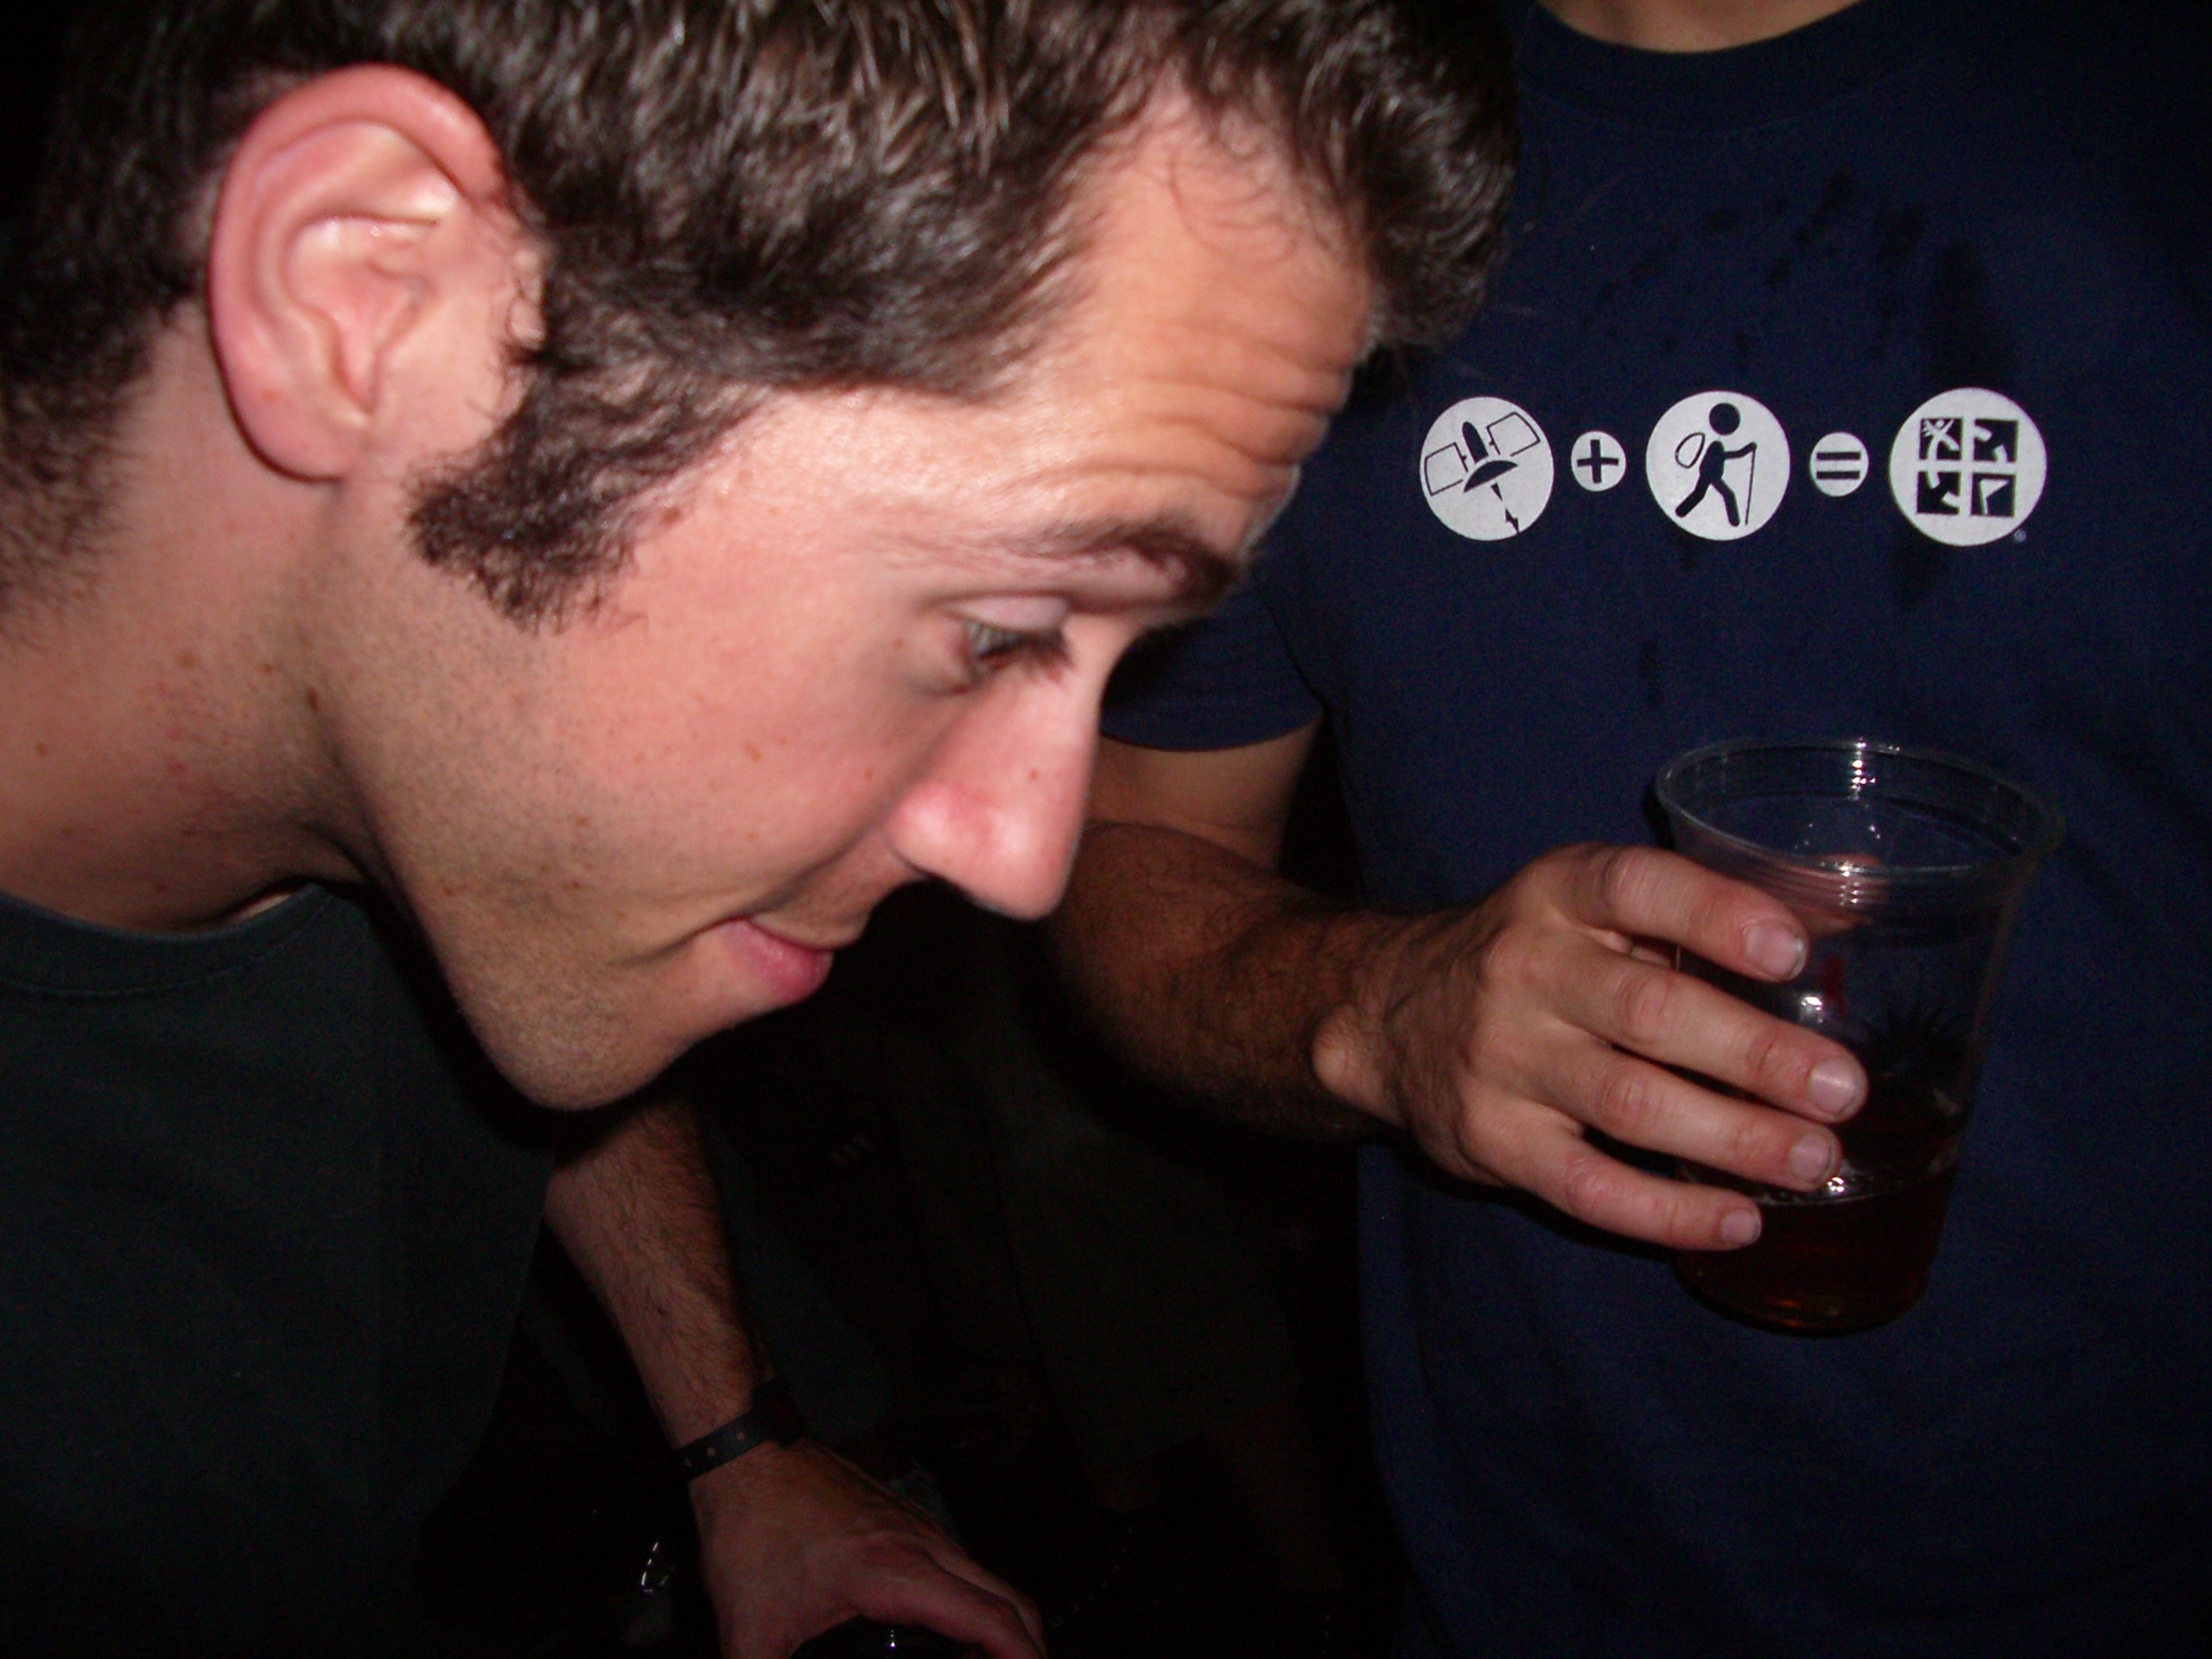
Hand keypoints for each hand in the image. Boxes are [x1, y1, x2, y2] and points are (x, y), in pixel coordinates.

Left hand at [691, 1438, 1045, 1658]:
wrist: (745, 1452)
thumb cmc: (752, 1525)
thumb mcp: (751, 1630)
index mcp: (897, 1573)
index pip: (989, 1619)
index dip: (1022, 1657)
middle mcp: (923, 1544)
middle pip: (1010, 1598)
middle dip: (1031, 1646)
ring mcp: (919, 1527)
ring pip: (988, 1578)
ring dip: (1005, 1622)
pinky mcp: (906, 1520)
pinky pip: (962, 1563)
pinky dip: (977, 1599)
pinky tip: (949, 1629)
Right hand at [1312, 843, 1864, 1249]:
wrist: (1386, 1011)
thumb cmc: (1531, 954)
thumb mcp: (1587, 904)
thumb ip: (1696, 910)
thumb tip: (1851, 902)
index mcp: (1560, 893)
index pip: (1638, 888)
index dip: (1716, 916)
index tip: (1792, 948)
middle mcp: (1526, 969)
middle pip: (1650, 1012)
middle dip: (1757, 1053)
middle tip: (1844, 1090)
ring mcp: (1504, 1059)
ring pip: (1629, 1103)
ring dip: (1733, 1137)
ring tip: (1816, 1161)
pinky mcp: (1493, 1140)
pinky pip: (1588, 1187)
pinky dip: (1669, 1211)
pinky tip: (1738, 1219)